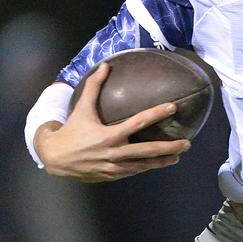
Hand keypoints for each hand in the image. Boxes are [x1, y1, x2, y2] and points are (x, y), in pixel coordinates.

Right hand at [35, 63, 191, 181]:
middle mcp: (114, 153)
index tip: (173, 107)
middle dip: (169, 148)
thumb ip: (93, 86)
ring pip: (144, 165)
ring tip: (178, 155)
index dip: (156, 114)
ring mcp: (114, 167)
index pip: (138, 122)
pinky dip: (147, 167)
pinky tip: (158, 163)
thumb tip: (105, 65)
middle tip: (186, 143)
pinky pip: (134, 171)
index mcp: (109, 135)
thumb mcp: (81, 108)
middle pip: (148, 151)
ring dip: (162, 161)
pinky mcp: (112, 176)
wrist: (55, 159)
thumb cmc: (71, 131)